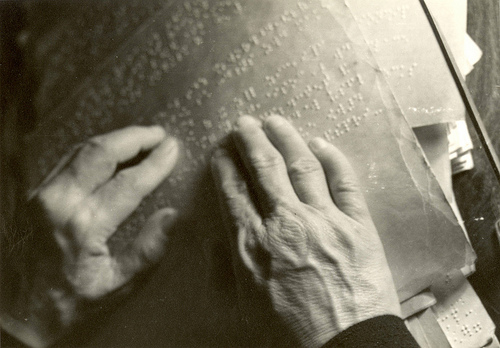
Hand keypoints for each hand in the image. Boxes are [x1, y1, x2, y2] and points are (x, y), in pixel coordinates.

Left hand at [1, 126, 178, 347]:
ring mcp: (42, 195)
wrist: (15, 312)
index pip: (129, 183)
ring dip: (114, 139)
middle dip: (134, 137)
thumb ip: (146, 251)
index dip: (155, 163)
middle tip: (159, 134)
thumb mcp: (114, 286)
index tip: (173, 149)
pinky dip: (94, 150)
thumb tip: (172, 216)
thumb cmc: (68, 302)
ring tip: (141, 137)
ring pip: (81, 150)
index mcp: (84, 226)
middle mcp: (60, 202)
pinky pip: (67, 160)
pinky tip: (110, 151)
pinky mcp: (33, 195)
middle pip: (101, 153)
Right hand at [211, 115, 400, 346]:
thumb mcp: (242, 307)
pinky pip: (344, 183)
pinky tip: (320, 143)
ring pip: (301, 166)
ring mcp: (324, 221)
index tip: (222, 151)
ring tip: (275, 121)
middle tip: (244, 123)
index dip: (226, 165)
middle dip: (251, 140)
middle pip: (265, 168)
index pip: (234, 191)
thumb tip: (218, 238)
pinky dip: (332, 159)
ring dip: (286, 139)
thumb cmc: (290, 335)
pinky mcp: (358, 226)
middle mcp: (286, 224)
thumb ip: (227, 267)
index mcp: (253, 244)